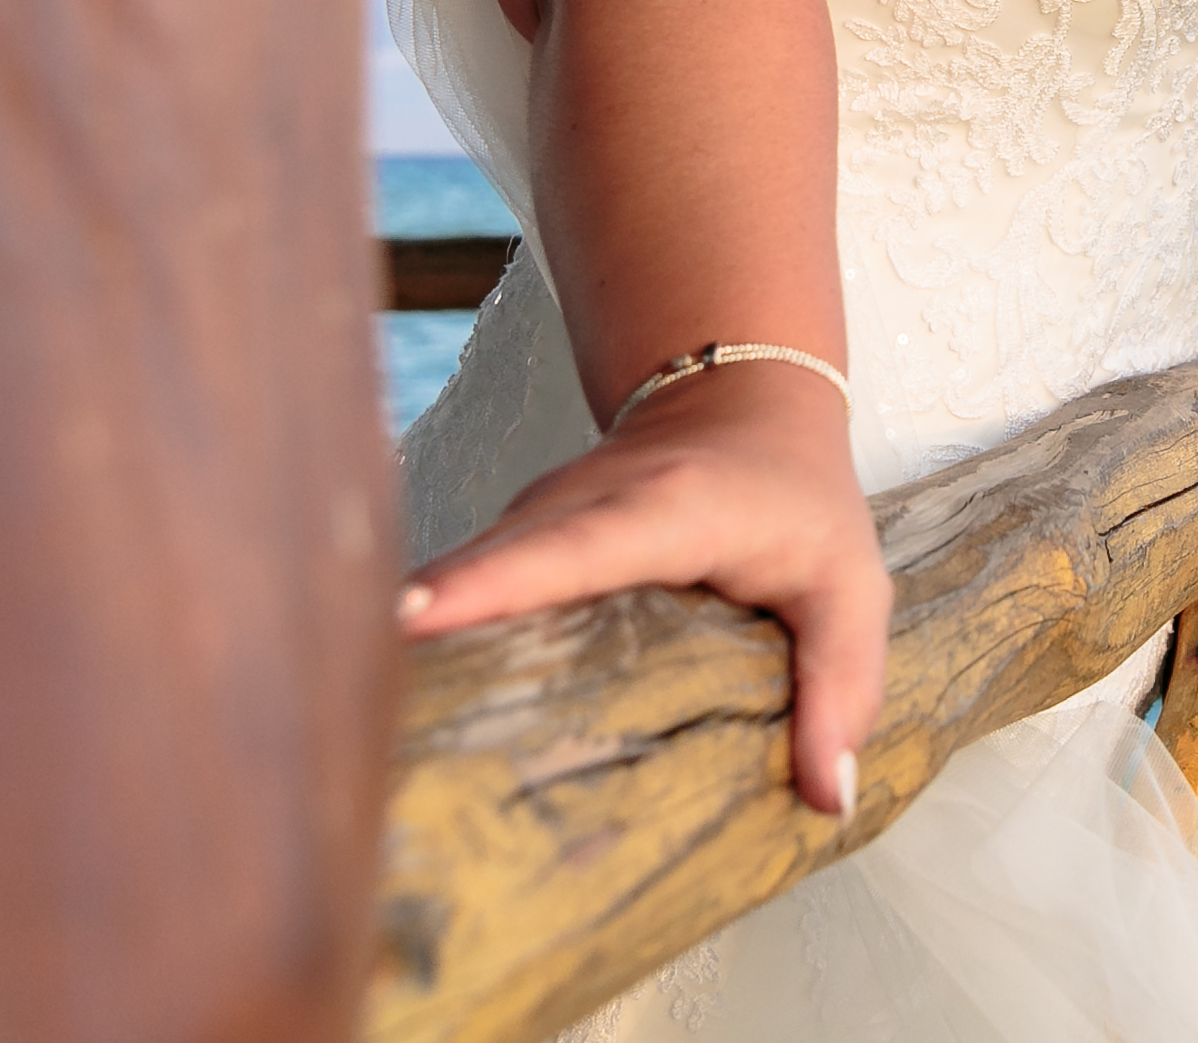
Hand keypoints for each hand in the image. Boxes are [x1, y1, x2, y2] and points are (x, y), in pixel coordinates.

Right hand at [395, 365, 890, 812]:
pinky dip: (433, 630)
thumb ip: (843, 685)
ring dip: (413, 635)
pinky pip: (467, 583)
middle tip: (346, 706)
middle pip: (489, 564)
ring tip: (351, 719)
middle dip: (420, 625)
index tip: (413, 616)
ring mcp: (539, 510)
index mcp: (668, 511)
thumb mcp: (852, 587)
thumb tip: (825, 798)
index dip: (495, 580)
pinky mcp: (516, 532)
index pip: (575, 545)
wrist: (745, 400)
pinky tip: (391, 700)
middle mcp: (584, 501)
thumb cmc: (799, 503)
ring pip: (464, 572)